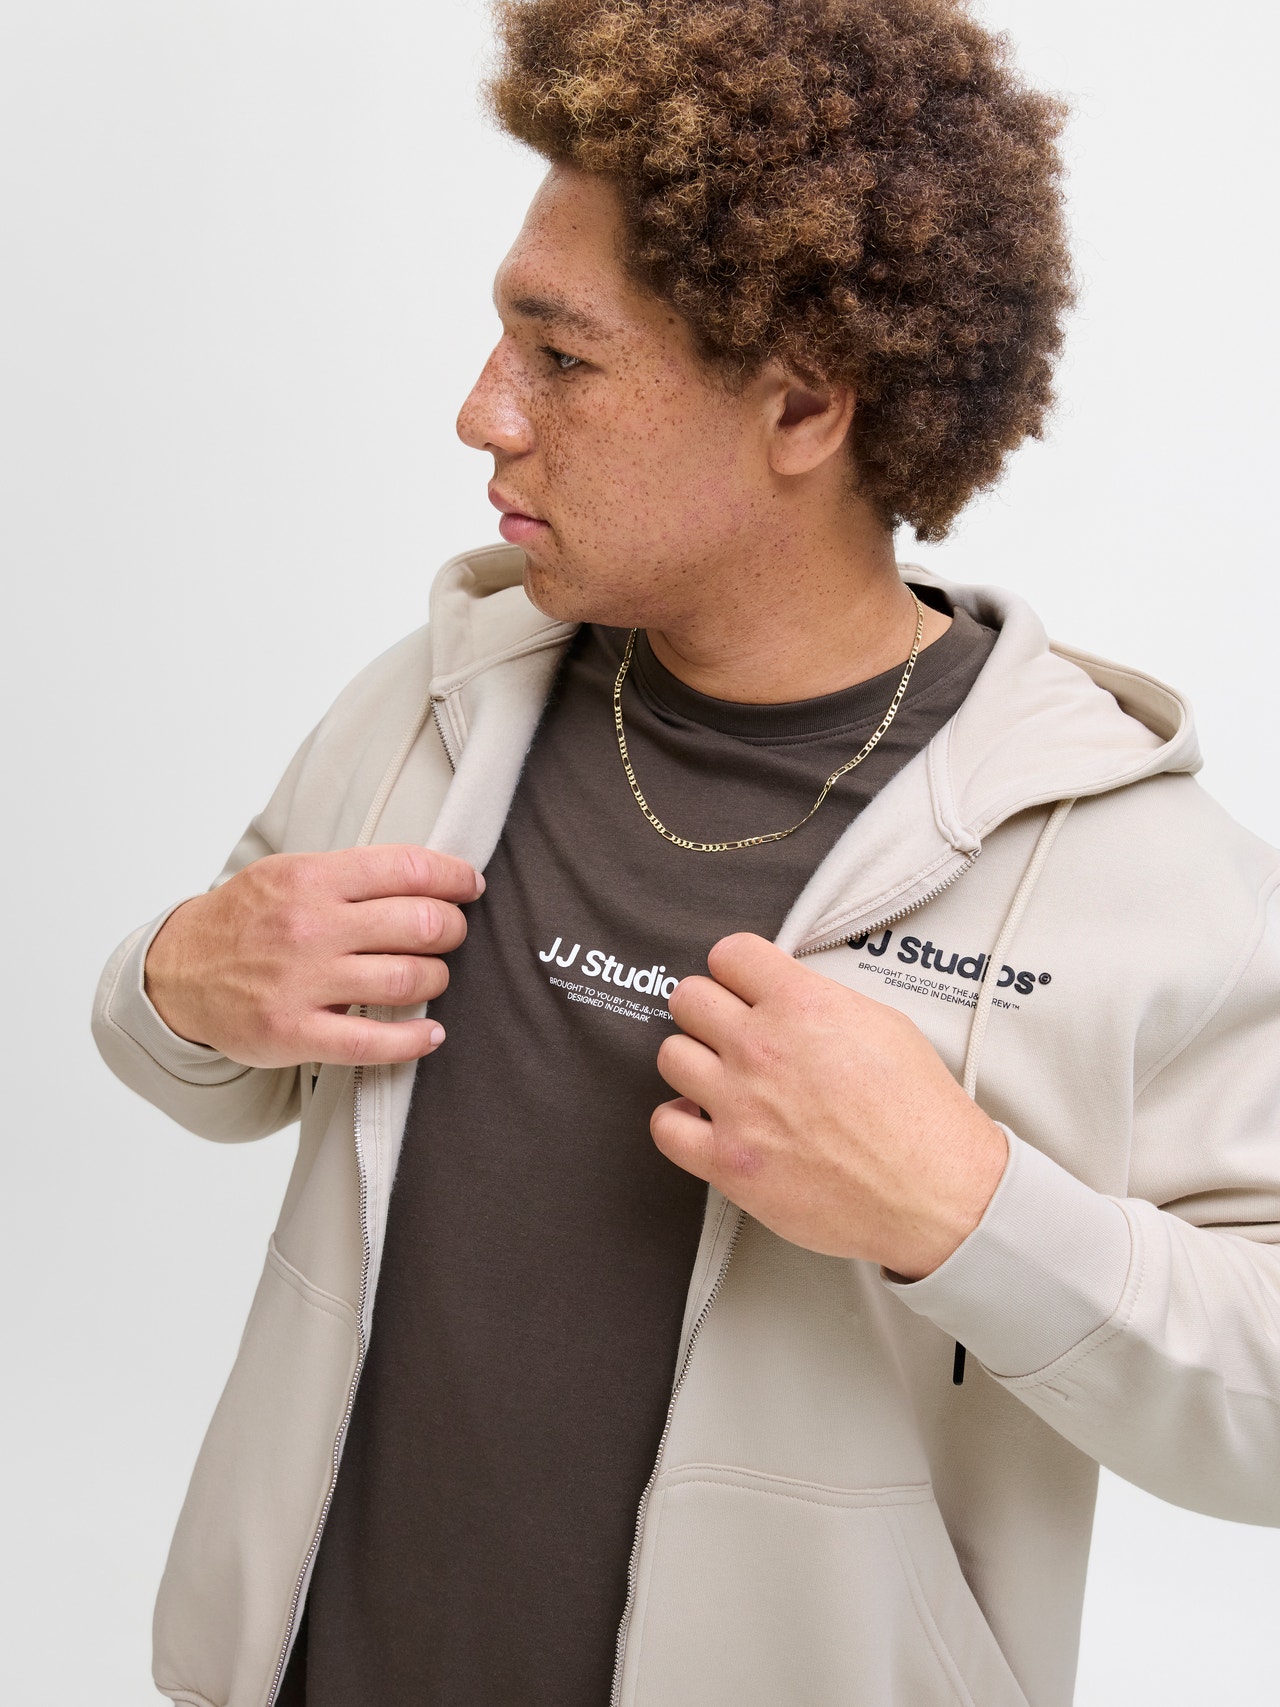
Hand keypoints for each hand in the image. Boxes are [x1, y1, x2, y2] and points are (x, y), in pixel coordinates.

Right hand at [143, 845, 483, 1067]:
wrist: (177, 973)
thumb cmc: (247, 922)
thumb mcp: (290, 876)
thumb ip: (352, 876)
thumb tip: (431, 877)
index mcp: (311, 878)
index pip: (407, 867)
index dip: (454, 877)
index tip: (470, 887)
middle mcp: (309, 927)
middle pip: (420, 924)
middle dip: (452, 930)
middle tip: (451, 935)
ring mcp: (301, 982)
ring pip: (407, 980)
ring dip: (437, 979)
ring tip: (433, 978)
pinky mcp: (294, 1033)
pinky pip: (374, 1042)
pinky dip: (415, 1040)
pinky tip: (430, 1034)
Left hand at [653, 933, 1007, 1279]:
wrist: (935, 1192)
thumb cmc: (921, 1114)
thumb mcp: (883, 1023)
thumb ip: (821, 1001)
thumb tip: (786, 996)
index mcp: (801, 1004)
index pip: (729, 954)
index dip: (736, 970)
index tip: (742, 987)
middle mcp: (762, 1047)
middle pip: (689, 999)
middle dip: (708, 1011)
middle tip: (729, 1031)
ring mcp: (740, 1105)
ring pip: (671, 1056)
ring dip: (695, 1064)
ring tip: (721, 1079)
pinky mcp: (729, 1161)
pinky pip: (665, 1126)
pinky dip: (679, 1122)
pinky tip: (705, 1122)